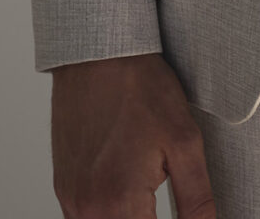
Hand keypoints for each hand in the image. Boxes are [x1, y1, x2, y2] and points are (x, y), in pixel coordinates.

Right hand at [51, 52, 214, 218]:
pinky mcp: (63, 187)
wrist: (97, 56)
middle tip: (164, 204)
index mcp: (119, 203)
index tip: (187, 217)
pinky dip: (109, 216)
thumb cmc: (140, 90)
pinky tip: (129, 195)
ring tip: (150, 201)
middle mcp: (87, 209)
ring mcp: (71, 199)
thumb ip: (196, 199)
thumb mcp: (185, 143)